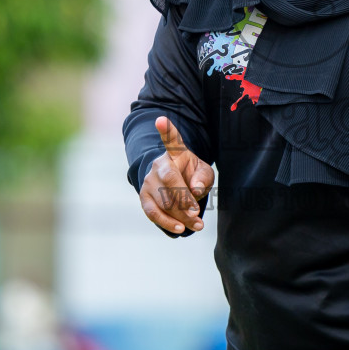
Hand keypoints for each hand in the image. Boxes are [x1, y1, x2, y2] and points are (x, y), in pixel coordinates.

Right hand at [139, 117, 214, 235]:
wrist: (174, 183)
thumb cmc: (192, 174)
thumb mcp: (204, 172)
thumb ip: (204, 178)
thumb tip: (195, 189)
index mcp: (175, 154)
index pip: (172, 141)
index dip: (167, 130)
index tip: (161, 120)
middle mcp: (159, 164)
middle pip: (170, 179)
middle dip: (184, 198)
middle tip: (198, 213)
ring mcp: (148, 181)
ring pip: (163, 200)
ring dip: (181, 215)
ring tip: (197, 224)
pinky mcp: (144, 197)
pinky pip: (153, 212)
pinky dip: (167, 222)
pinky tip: (180, 229)